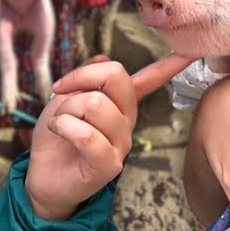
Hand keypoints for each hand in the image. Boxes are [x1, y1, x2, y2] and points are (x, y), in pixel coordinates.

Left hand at [25, 52, 194, 219]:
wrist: (40, 177)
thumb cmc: (54, 138)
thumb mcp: (64, 99)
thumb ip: (86, 80)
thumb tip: (103, 58)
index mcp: (120, 104)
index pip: (149, 80)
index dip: (169, 65)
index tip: (188, 53)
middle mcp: (127, 122)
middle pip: (116, 77)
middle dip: (81, 78)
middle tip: (60, 90)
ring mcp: (121, 144)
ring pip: (95, 104)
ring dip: (66, 109)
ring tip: (59, 122)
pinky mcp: (109, 165)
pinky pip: (89, 135)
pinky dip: (65, 127)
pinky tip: (58, 130)